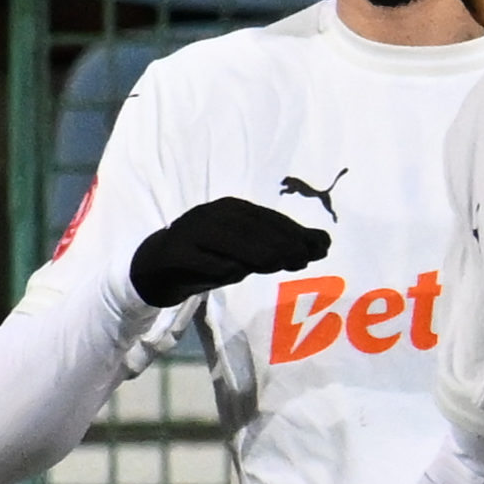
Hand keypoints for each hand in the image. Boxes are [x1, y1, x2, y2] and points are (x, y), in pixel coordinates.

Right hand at [129, 198, 327, 310]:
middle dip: (281, 243)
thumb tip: (324, 242)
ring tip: (278, 265)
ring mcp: (191, 231)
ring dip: (255, 252)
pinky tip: (235, 273)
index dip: (295, 233)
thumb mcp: (250, 252)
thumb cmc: (212, 257)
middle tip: (304, 260)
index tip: (320, 249)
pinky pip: (201, 259)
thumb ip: (281, 247)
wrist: (159, 266)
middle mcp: (212, 214)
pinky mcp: (175, 252)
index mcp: (232, 209)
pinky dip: (218, 266)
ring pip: (227, 240)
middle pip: (251, 228)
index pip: (268, 219)